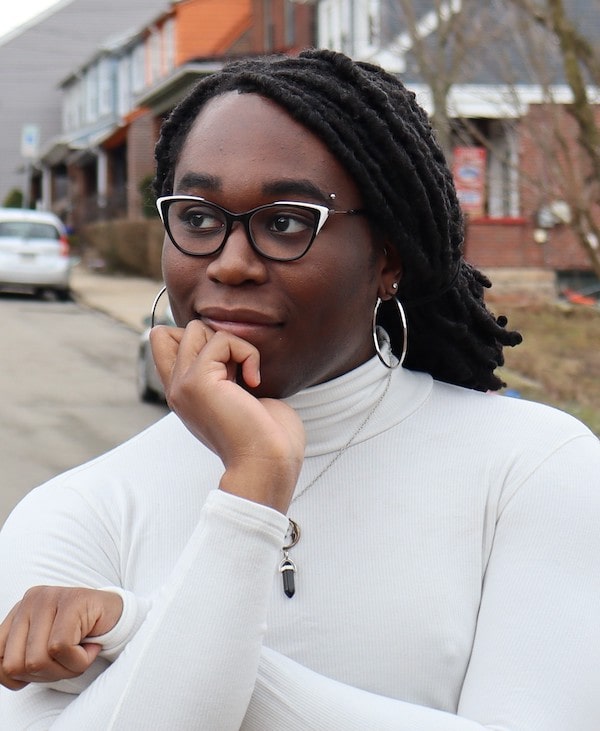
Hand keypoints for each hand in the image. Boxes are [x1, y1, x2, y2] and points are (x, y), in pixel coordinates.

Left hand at [0, 586, 122, 689]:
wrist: (118, 617)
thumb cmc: (79, 638)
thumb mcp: (43, 650)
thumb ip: (22, 659)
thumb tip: (8, 675)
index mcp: (18, 613)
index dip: (16, 678)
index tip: (41, 674)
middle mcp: (30, 601)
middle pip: (16, 665)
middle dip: (45, 676)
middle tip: (68, 663)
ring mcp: (50, 597)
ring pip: (38, 659)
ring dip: (65, 669)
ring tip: (81, 654)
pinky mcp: (72, 600)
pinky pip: (61, 647)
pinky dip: (79, 659)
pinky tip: (91, 648)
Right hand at [150, 321, 304, 512]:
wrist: (267, 463)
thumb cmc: (266, 436)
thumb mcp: (238, 396)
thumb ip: (224, 371)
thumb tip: (226, 341)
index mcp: (184, 394)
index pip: (164, 343)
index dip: (197, 340)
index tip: (229, 367)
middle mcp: (176, 389)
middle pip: (176, 330)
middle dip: (214, 339)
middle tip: (237, 372)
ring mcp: (182, 385)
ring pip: (196, 328)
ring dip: (231, 344)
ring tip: (244, 376)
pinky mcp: (197, 380)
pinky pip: (222, 338)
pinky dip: (247, 353)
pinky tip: (254, 382)